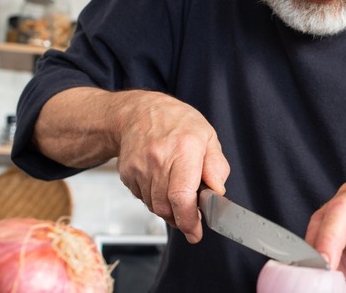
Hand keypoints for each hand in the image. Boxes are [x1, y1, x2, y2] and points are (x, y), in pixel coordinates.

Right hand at [114, 91, 229, 242]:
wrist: (138, 113)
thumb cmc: (177, 123)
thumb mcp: (208, 136)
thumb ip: (217, 165)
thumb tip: (219, 190)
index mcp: (184, 149)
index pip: (182, 195)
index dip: (188, 219)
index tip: (195, 232)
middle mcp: (159, 159)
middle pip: (166, 206)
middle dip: (181, 220)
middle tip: (192, 220)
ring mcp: (139, 167)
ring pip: (154, 206)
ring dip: (169, 210)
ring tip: (179, 197)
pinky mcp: (127, 174)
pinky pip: (143, 198)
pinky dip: (155, 200)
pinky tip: (163, 185)